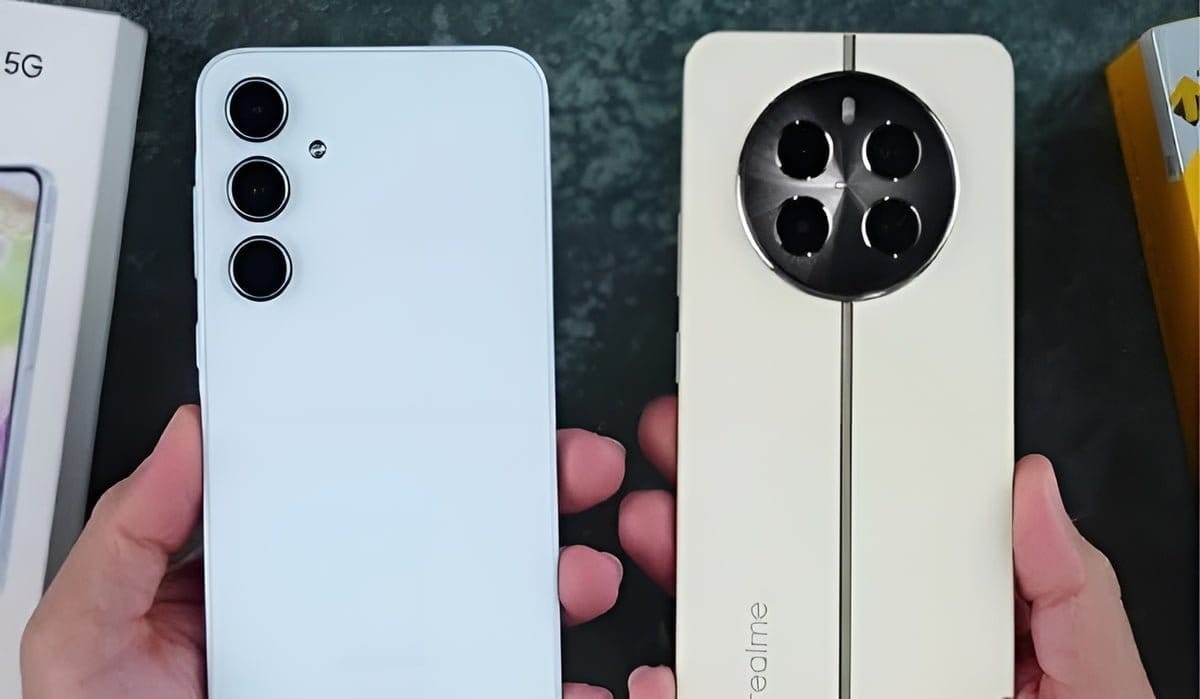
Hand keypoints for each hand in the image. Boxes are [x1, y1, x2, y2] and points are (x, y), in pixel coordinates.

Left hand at [17, 406, 641, 697]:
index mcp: (271, 569)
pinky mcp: (423, 696)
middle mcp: (336, 612)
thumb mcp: (90, 630)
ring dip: (549, 580)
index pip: (357, 487)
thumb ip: (131, 532)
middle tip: (569, 469)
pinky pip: (495, 679)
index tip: (475, 412)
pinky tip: (566, 676)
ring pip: (486, 610)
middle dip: (523, 497)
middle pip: (446, 537)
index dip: (422, 442)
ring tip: (577, 574)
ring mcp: (382, 667)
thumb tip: (189, 434)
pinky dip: (546, 677)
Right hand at [617, 396, 1154, 698]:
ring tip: (659, 531)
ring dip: (683, 574)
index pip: (868, 543)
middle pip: (779, 574)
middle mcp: (873, 661)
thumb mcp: (1089, 672)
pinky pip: (721, 690)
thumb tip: (1036, 489)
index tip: (774, 433)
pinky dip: (677, 682)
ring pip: (737, 634)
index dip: (813, 482)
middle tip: (686, 456)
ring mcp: (820, 687)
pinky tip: (667, 669)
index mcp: (940, 628)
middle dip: (718, 509)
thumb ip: (1070, 589)